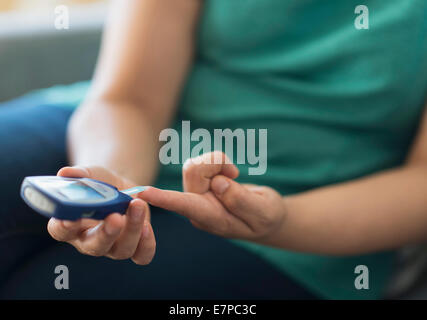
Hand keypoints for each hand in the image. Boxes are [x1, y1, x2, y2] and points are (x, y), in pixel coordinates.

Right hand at [47, 166, 155, 264]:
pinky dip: (147, 244)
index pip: (60, 231)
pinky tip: (148, 226)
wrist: (122, 189)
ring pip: (121, 250)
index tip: (70, 219)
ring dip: (132, 230)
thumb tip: (66, 172)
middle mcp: (89, 240)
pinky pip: (141, 255)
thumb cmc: (99, 183)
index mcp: (70, 225)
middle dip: (105, 233)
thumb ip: (79, 175)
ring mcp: (112, 247)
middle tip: (115, 217)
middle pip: (94, 246)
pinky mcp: (135, 246)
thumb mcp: (91, 175)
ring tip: (138, 205)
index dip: (63, 226)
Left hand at [139, 152, 286, 242]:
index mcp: (211, 219)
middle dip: (217, 164)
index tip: (142, 193)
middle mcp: (197, 207)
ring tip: (234, 176)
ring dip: (218, 163)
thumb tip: (217, 183)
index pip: (185, 207)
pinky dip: (219, 161)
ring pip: (195, 163)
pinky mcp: (198, 182)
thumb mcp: (263, 212)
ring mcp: (196, 194)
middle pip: (194, 171)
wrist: (265, 216)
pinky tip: (228, 175)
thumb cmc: (266, 217)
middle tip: (236, 174)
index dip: (164, 198)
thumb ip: (241, 200)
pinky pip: (201, 160)